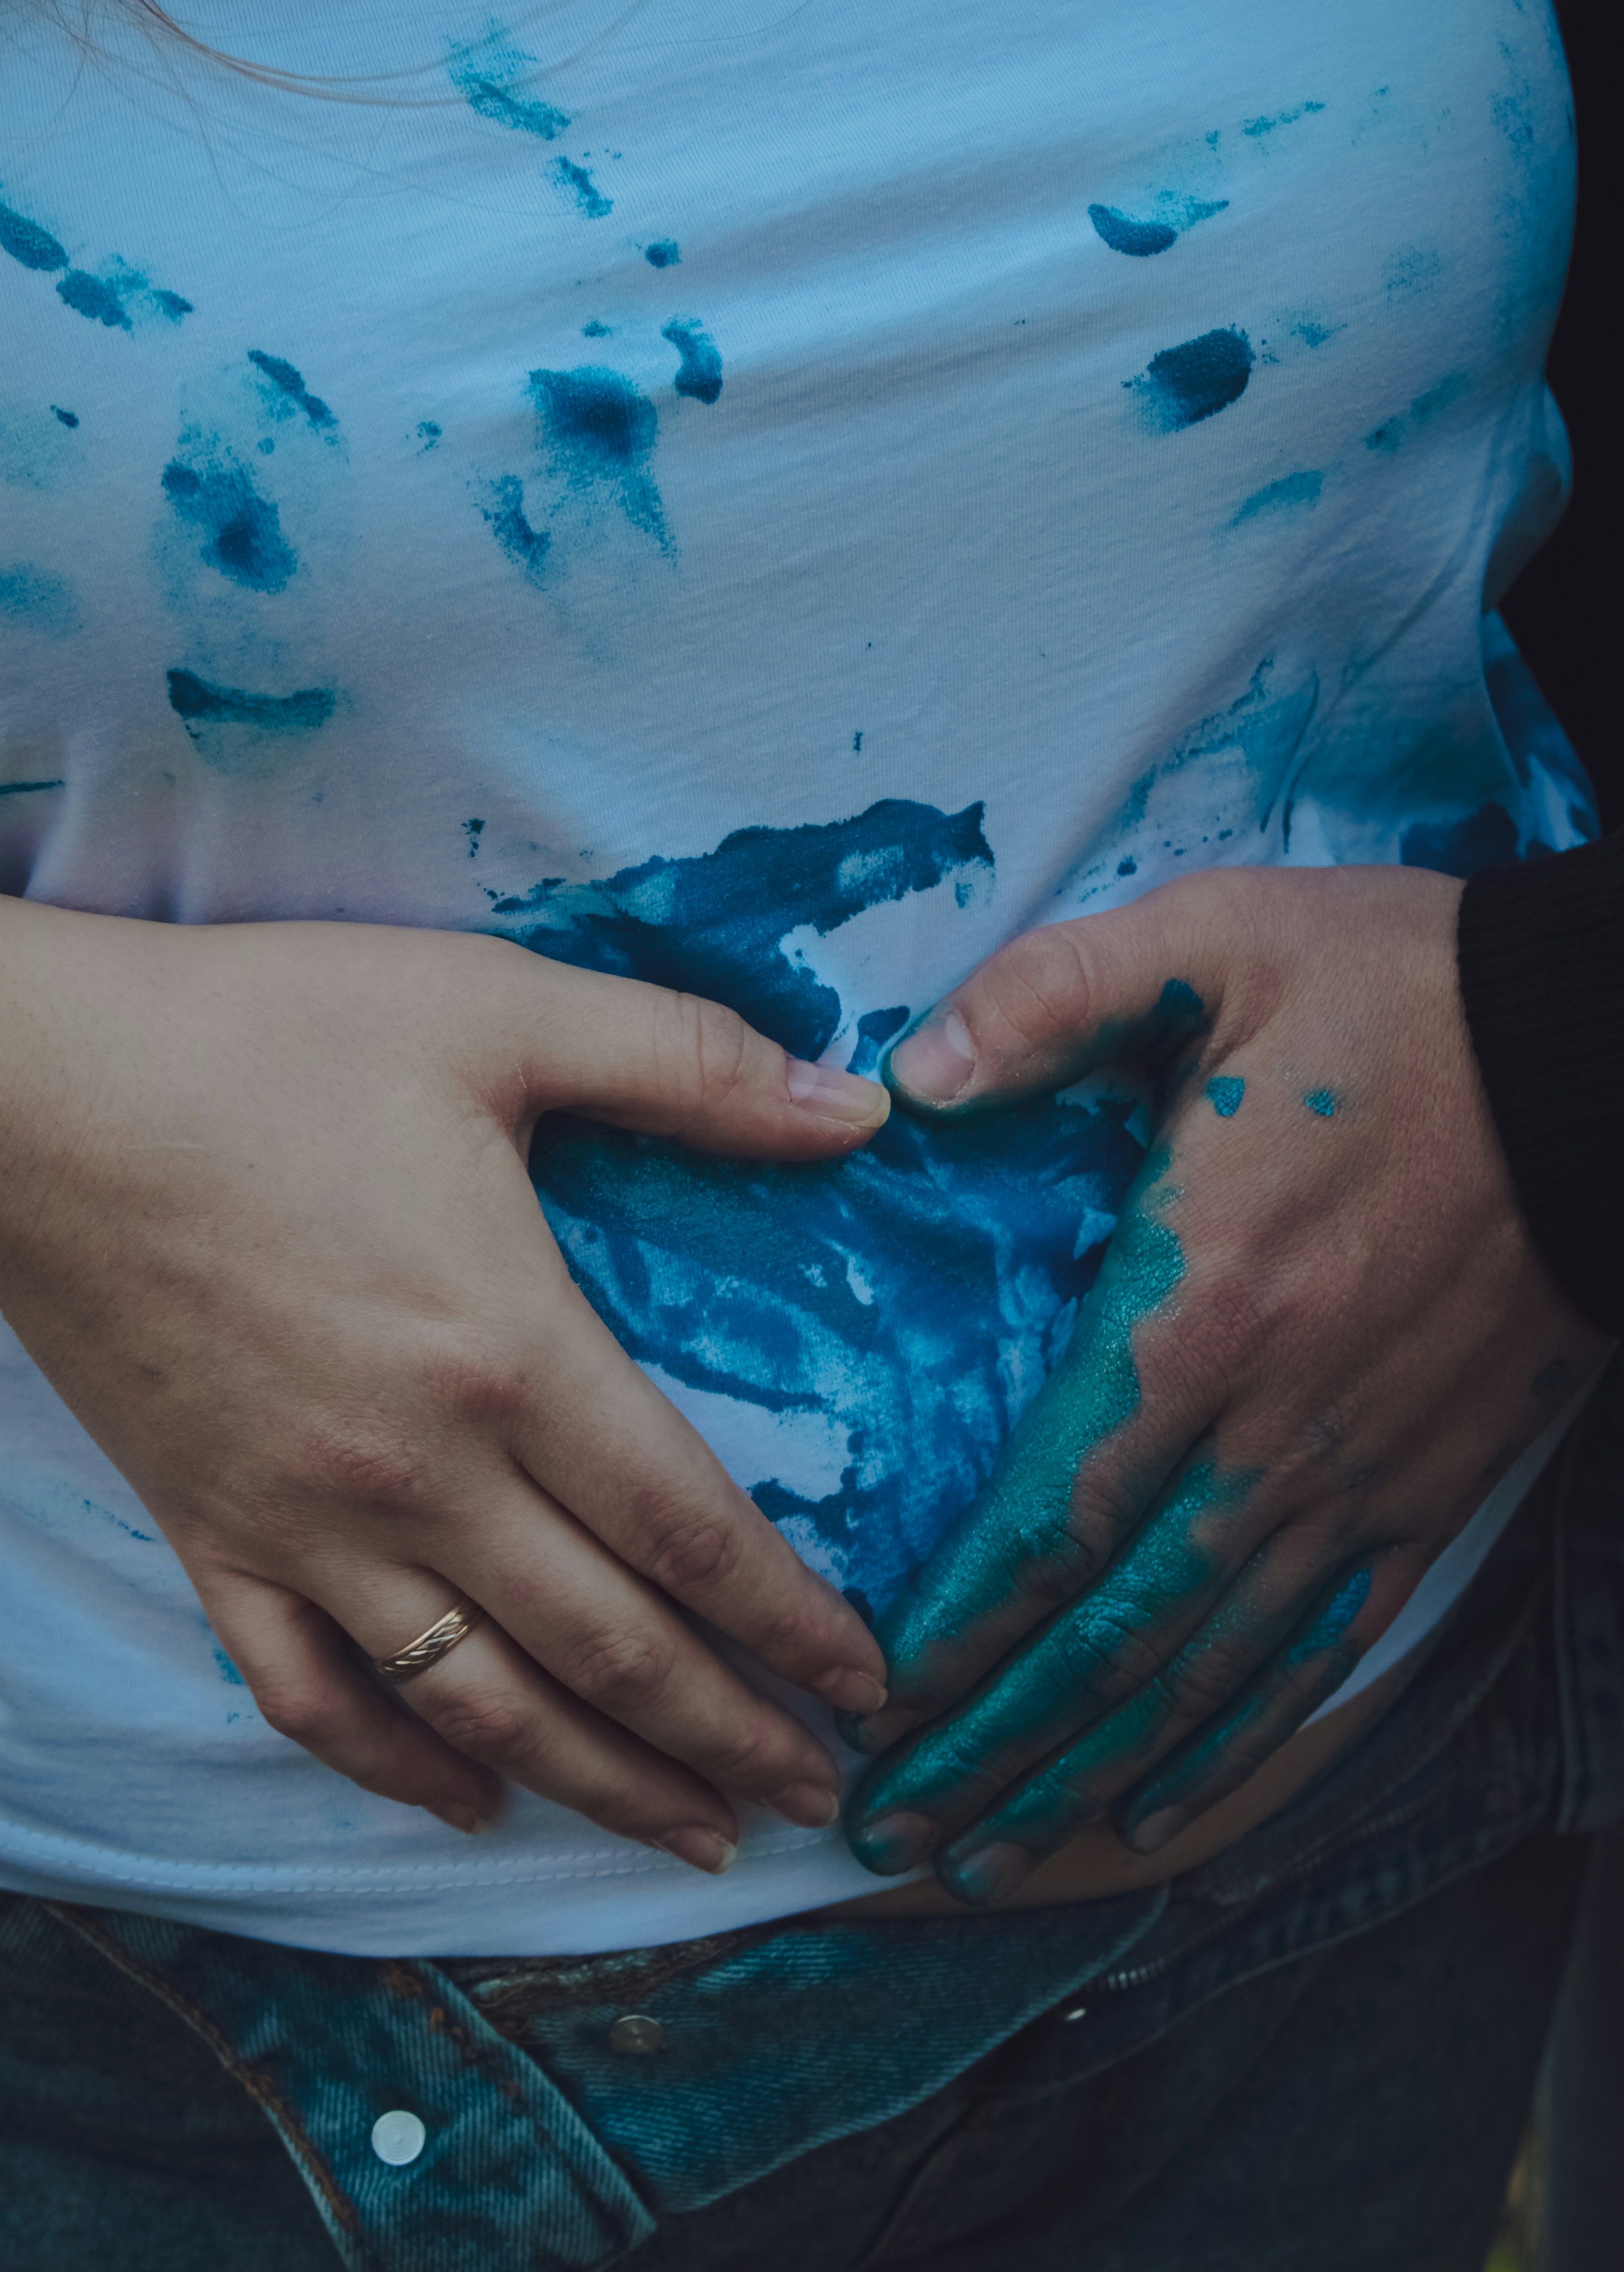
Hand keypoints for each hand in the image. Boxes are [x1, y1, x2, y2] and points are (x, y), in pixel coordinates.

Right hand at [0, 896, 888, 1868]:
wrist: (34, 1093)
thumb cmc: (265, 1036)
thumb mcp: (497, 1011)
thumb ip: (688, 1065)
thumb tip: (859, 1107)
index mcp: (506, 1351)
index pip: (689, 1531)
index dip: (792, 1622)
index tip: (868, 1683)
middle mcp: (417, 1472)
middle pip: (607, 1649)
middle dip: (730, 1736)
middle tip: (824, 1799)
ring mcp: (305, 1524)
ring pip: (479, 1706)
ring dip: (601, 1786)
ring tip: (698, 1840)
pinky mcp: (211, 1536)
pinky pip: (312, 1694)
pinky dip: (398, 1767)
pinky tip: (473, 1800)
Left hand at [842, 864, 1605, 1901]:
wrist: (1600, 1053)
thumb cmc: (1401, 994)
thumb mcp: (1210, 942)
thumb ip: (1042, 1001)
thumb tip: (904, 1080)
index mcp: (1200, 1306)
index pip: (1049, 1511)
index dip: (956, 1627)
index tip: (869, 1703)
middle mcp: (1275, 1425)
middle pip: (1108, 1627)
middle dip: (989, 1741)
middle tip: (886, 1831)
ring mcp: (1361, 1474)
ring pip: (1203, 1668)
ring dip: (1088, 1771)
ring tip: (987, 1857)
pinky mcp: (1432, 1488)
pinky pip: (1320, 1647)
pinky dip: (1237, 1741)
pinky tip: (1164, 1808)